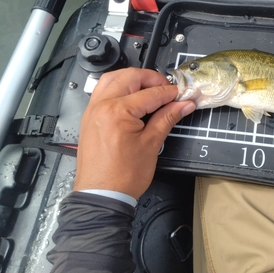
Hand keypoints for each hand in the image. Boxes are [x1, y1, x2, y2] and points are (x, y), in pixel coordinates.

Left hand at [73, 68, 195, 198]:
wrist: (101, 196)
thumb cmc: (123, 176)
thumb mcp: (152, 144)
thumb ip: (167, 118)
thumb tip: (183, 105)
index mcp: (118, 111)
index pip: (151, 93)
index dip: (170, 94)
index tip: (182, 95)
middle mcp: (102, 105)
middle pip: (130, 77)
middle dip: (152, 79)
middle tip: (168, 90)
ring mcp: (93, 110)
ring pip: (113, 79)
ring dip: (133, 79)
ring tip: (150, 90)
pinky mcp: (90, 117)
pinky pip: (103, 91)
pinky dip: (119, 88)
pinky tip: (132, 97)